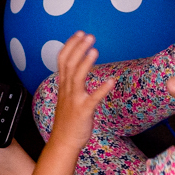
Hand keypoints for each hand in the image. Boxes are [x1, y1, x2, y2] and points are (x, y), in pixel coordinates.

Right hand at [48, 32, 114, 152]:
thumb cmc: (68, 119)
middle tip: (89, 36)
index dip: (70, 45)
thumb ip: (71, 81)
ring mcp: (74, 100)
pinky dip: (102, 89)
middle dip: (78, 48)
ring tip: (95, 50)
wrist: (63, 141)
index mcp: (63, 85)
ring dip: (86, 62)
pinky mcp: (84, 111)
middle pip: (69, 64)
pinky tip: (112, 81)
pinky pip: (93, 98)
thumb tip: (78, 66)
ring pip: (77, 77)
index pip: (62, 59)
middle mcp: (67, 90)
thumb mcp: (67, 96)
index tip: (79, 33)